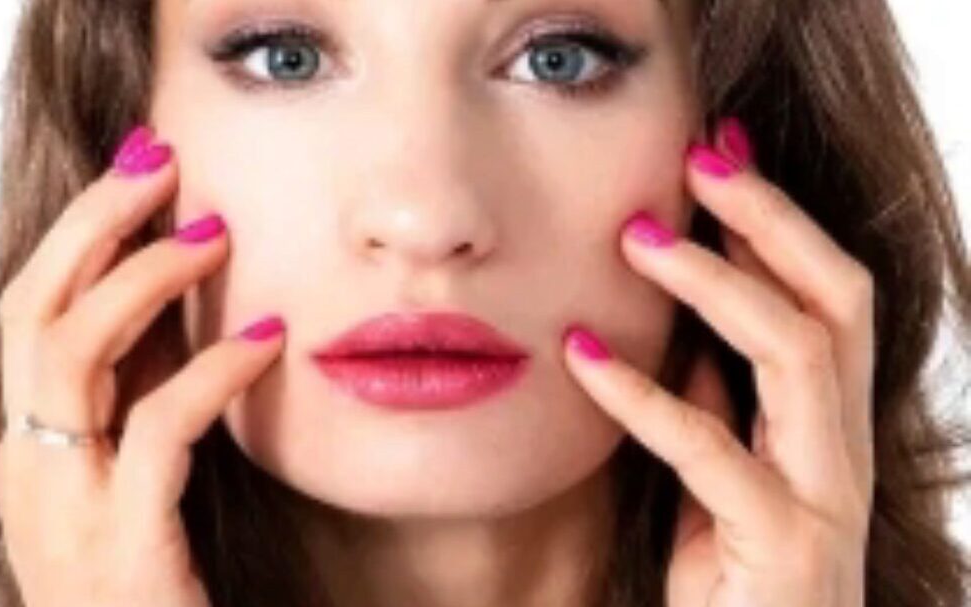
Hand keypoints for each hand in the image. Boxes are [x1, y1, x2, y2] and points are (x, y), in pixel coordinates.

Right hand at [0, 125, 285, 606]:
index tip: (138, 169)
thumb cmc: (153, 579)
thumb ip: (138, 396)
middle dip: (93, 223)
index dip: (80, 232)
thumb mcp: (132, 474)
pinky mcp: (122, 547)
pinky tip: (268, 341)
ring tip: (214, 234)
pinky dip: (212, 371)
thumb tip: (172, 299)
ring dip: (143, 279)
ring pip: (71, 355)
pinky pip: (158, 429)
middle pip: (32, 310)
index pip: (31, 311)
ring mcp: (62, 510)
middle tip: (160, 163)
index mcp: (28, 446)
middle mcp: (27, 469)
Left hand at [562, 117, 874, 606]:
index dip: (777, 222)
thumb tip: (692, 343)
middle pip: (836, 301)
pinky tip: (582, 352)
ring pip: (795, 354)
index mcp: (829, 428)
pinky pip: (711, 449)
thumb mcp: (722, 484)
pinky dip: (642, 392)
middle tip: (697, 158)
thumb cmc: (733, 582)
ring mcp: (825, 498)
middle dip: (769, 219)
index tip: (718, 155)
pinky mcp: (781, 545)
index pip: (828, 297)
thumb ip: (722, 414)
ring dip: (715, 283)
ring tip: (638, 238)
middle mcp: (844, 452)